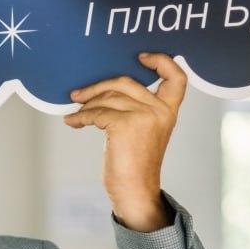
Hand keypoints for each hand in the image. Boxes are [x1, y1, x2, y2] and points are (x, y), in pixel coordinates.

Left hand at [63, 52, 187, 231]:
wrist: (135, 191)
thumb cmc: (134, 164)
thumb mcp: (144, 131)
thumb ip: (137, 109)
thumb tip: (103, 90)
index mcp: (168, 111)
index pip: (177, 77)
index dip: (161, 61)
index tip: (140, 57)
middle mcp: (159, 110)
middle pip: (125, 82)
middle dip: (98, 86)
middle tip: (78, 94)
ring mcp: (144, 116)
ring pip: (107, 97)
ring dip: (86, 104)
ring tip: (75, 112)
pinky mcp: (125, 125)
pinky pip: (96, 112)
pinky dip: (80, 117)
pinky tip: (72, 122)